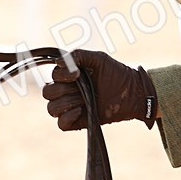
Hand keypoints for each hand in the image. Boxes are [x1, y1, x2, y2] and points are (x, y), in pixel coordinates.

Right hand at [42, 49, 157, 130]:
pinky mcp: (77, 121)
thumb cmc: (116, 73)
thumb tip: (58, 63)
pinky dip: (67, 117)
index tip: (77, 74)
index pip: (53, 76)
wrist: (132, 93)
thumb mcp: (98, 58)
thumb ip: (78, 55)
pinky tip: (80, 110)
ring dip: (65, 103)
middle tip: (80, 88)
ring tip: (83, 100)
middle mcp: (67, 91)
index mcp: (69, 76)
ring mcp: (71, 107)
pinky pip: (61, 124)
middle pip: (48, 93)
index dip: (61, 76)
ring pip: (51, 109)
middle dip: (61, 90)